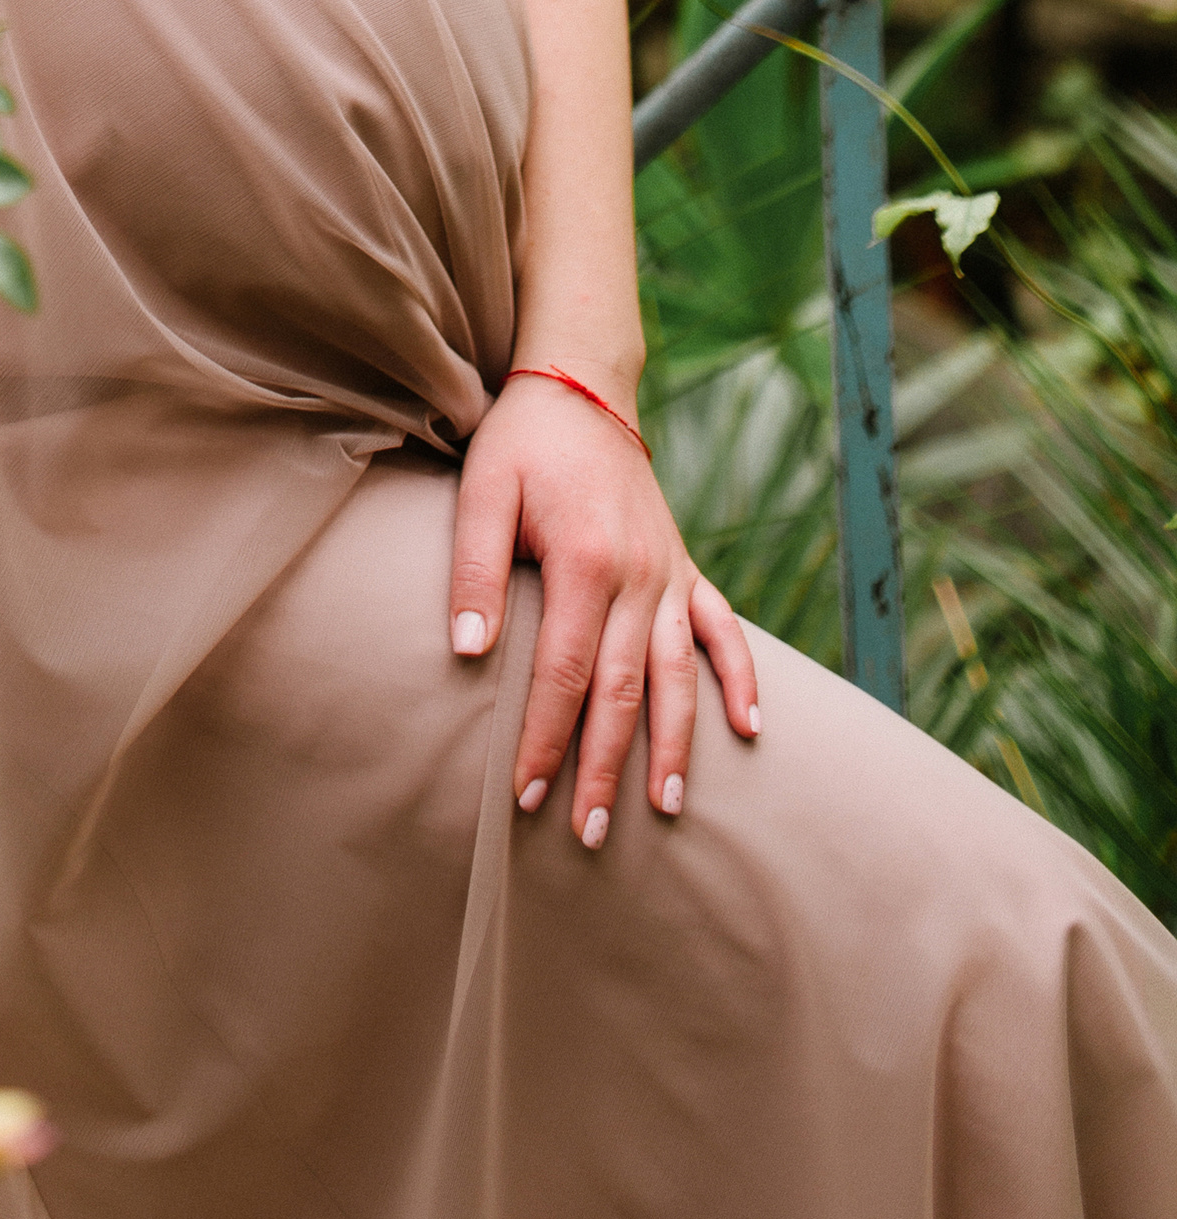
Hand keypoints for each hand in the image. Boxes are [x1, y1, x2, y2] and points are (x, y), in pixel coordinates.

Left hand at [448, 372, 759, 846]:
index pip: (564, 673)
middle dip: (605, 767)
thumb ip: (475, 572)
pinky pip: (723, 629)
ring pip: (677, 675)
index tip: (526, 793)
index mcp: (585, 561)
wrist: (577, 386)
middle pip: (624, 690)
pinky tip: (751, 728)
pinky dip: (741, 677)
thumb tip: (468, 653)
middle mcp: (638, 575)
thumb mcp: (480, 492)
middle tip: (588, 832)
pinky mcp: (684, 565)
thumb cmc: (520, 443)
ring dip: (674, 744)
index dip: (545, 737)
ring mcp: (668, 573)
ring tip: (666, 809)